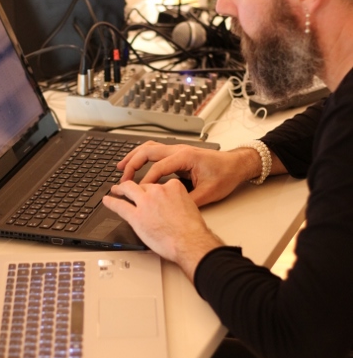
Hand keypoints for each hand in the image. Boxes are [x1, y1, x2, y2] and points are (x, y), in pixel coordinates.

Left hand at [102, 178, 223, 281]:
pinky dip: (111, 202)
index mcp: (173, 187)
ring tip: (116, 190)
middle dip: (135, 187)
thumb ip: (178, 202)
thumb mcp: (189, 206)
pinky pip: (119, 206)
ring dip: (120, 189)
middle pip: (143, 185)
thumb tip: (172, 207)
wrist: (189, 242)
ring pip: (128, 190)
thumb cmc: (192, 230)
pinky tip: (107, 200)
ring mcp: (145, 202)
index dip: (154, 191)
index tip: (151, 194)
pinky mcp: (136, 216)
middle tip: (129, 188)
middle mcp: (158, 191)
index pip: (159, 185)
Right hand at [117, 141, 259, 205]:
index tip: (138, 192)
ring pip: (149, 148)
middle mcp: (179, 150)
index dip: (146, 181)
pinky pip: (155, 151)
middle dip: (132, 164)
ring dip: (134, 156)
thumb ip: (187, 201)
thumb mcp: (208, 193)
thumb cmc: (225, 175)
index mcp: (185, 157)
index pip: (158, 167)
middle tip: (122, 178)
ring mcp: (178, 150)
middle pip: (148, 151)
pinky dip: (143, 156)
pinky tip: (136, 164)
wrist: (236, 165)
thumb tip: (170, 209)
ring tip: (121, 167)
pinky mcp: (178, 154)